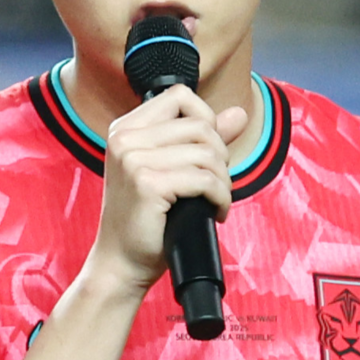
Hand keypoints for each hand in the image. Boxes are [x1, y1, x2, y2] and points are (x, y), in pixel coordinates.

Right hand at [89, 85, 247, 294]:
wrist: (121, 262)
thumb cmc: (147, 219)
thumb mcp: (173, 170)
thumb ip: (203, 139)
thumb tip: (239, 113)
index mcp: (126, 128)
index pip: (180, 96)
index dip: (205, 120)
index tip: (206, 153)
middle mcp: (125, 138)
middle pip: (199, 125)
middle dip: (219, 157)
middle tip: (213, 185)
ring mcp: (133, 159)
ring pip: (207, 153)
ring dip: (222, 181)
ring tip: (214, 200)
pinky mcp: (147, 183)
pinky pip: (204, 179)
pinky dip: (220, 197)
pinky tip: (214, 212)